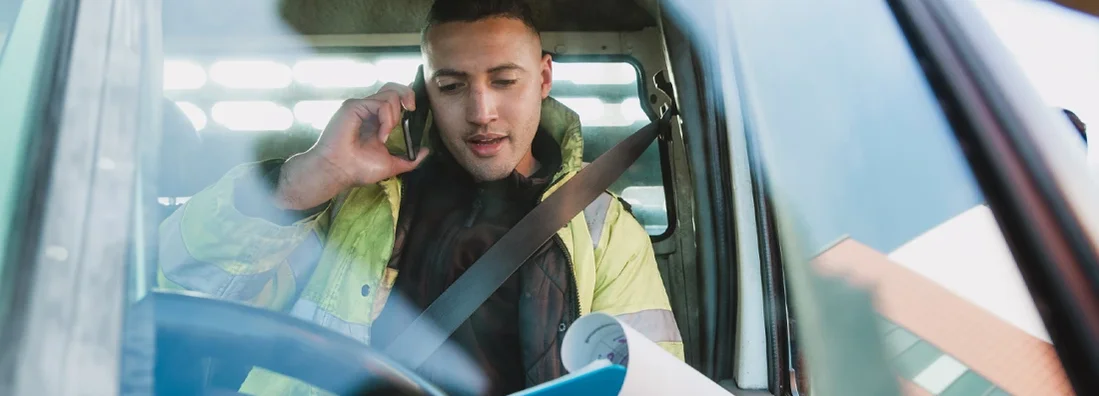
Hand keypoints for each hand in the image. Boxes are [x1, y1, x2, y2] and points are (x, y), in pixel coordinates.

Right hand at [274, 83, 429, 209]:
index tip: (415, 106)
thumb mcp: (391, 165)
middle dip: (408, 94)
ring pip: (390, 93)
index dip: (407, 95)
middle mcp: (368, 110)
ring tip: (386, 136)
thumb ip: (409, 159)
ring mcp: (361, 106)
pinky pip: (380, 103)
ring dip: (394, 116)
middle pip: (392, 87)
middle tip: (412, 110)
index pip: (393, 98)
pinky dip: (386, 119)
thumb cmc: (358, 169)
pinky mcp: (354, 106)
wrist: (338, 172)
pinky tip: (381, 136)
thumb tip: (426, 151)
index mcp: (376, 119)